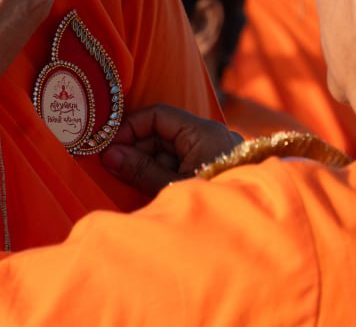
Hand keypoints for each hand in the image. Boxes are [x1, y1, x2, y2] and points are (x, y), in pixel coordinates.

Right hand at [100, 104, 241, 196]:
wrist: (247, 240)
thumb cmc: (211, 207)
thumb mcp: (171, 186)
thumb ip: (140, 169)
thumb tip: (108, 155)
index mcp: (204, 132)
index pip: (159, 115)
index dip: (131, 127)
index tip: (110, 145)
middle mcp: (211, 136)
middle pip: (164, 132)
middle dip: (137, 147)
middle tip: (112, 165)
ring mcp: (214, 152)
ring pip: (171, 149)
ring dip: (147, 162)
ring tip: (126, 178)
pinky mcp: (214, 168)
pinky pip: (182, 161)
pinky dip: (163, 170)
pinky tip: (147, 184)